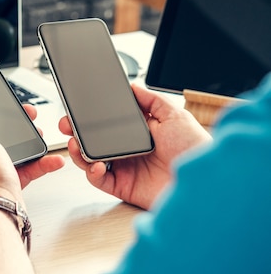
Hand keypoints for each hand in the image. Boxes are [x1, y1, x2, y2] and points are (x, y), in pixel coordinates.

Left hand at [0, 102, 64, 203]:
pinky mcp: (12, 180)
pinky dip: (44, 163)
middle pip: (2, 133)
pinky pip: (31, 167)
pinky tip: (53, 159)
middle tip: (30, 118)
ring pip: (19, 149)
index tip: (8, 105)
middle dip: (19, 124)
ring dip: (34, 141)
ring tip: (42, 136)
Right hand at [63, 84, 210, 209]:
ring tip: (75, 144)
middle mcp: (129, 150)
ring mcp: (124, 168)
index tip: (78, 109)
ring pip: (90, 160)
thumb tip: (132, 86)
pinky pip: (98, 179)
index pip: (107, 123)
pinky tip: (95, 164)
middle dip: (76, 133)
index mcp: (139, 132)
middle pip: (93, 140)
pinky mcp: (123, 186)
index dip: (91, 117)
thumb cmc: (195, 149)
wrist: (205, 181)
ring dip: (78, 152)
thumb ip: (151, 99)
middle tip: (67, 126)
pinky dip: (91, 172)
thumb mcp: (175, 114)